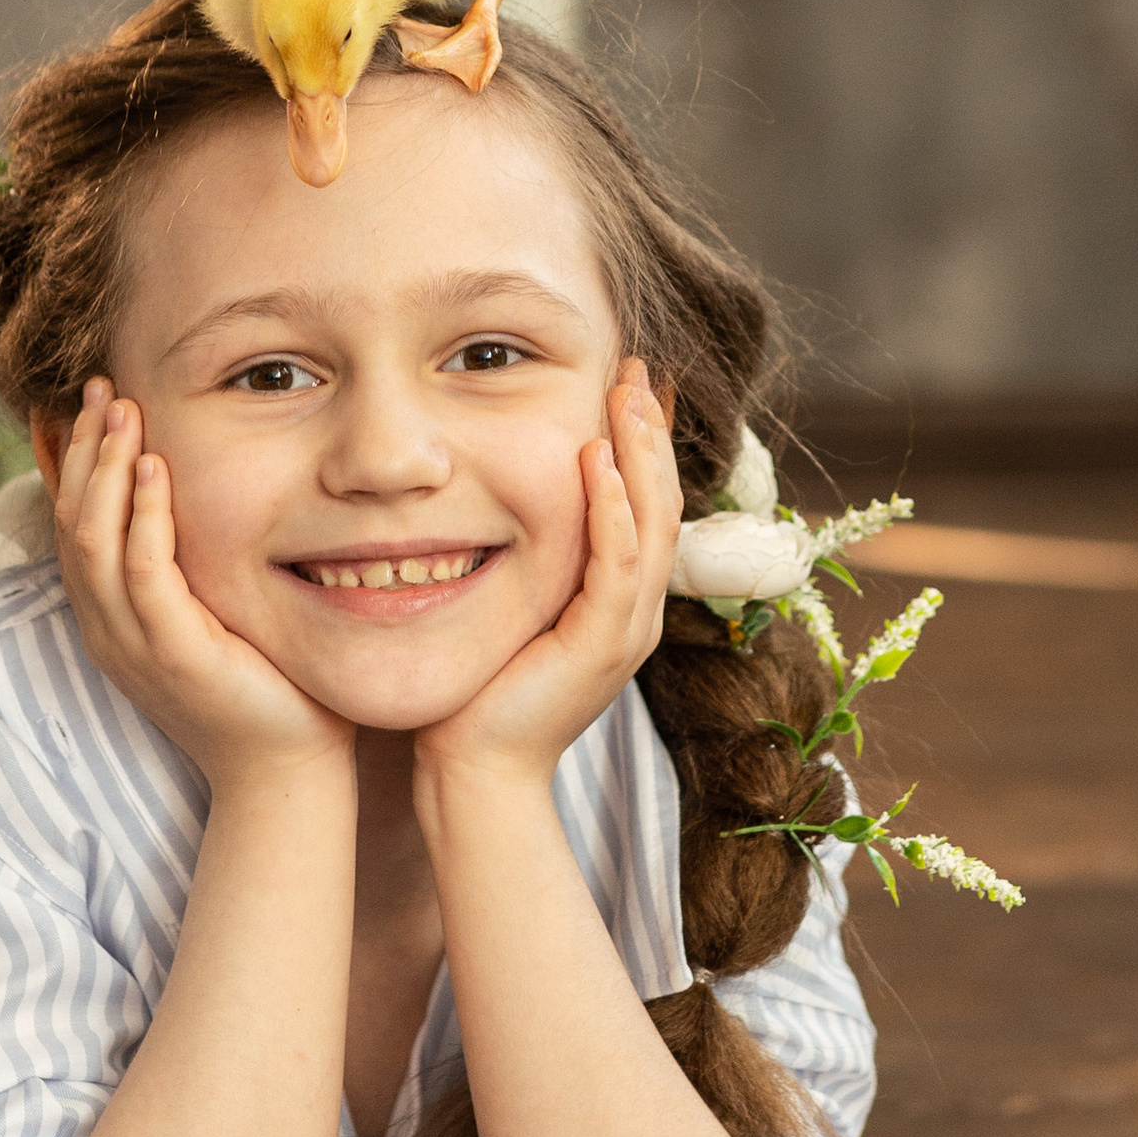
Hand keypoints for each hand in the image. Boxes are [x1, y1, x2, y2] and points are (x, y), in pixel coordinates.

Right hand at [49, 382, 351, 792]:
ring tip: (122, 410)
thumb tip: (194, 490)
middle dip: (86, 449)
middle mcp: (108, 629)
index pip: (74, 523)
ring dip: (108, 468)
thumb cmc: (262, 683)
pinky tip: (156, 468)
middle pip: (72, 522)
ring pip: (94, 540)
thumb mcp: (211, 610)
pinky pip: (145, 573)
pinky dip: (144, 516)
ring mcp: (134, 644)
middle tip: (102, 387)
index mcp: (111, 618)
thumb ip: (191, 559)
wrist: (286, 766)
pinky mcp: (174, 654)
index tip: (100, 402)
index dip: (81, 459)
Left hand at [415, 360, 682, 799]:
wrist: (474, 770)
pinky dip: (612, 507)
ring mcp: (627, 630)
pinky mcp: (603, 646)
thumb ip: (529, 556)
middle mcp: (636, 611)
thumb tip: (498, 496)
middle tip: (635, 365)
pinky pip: (618, 564)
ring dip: (641, 452)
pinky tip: (598, 459)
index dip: (644, 441)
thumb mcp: (514, 604)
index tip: (631, 380)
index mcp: (621, 601)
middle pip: (662, 502)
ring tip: (627, 393)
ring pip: (652, 523)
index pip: (646, 504)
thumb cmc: (481, 690)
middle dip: (650, 429)